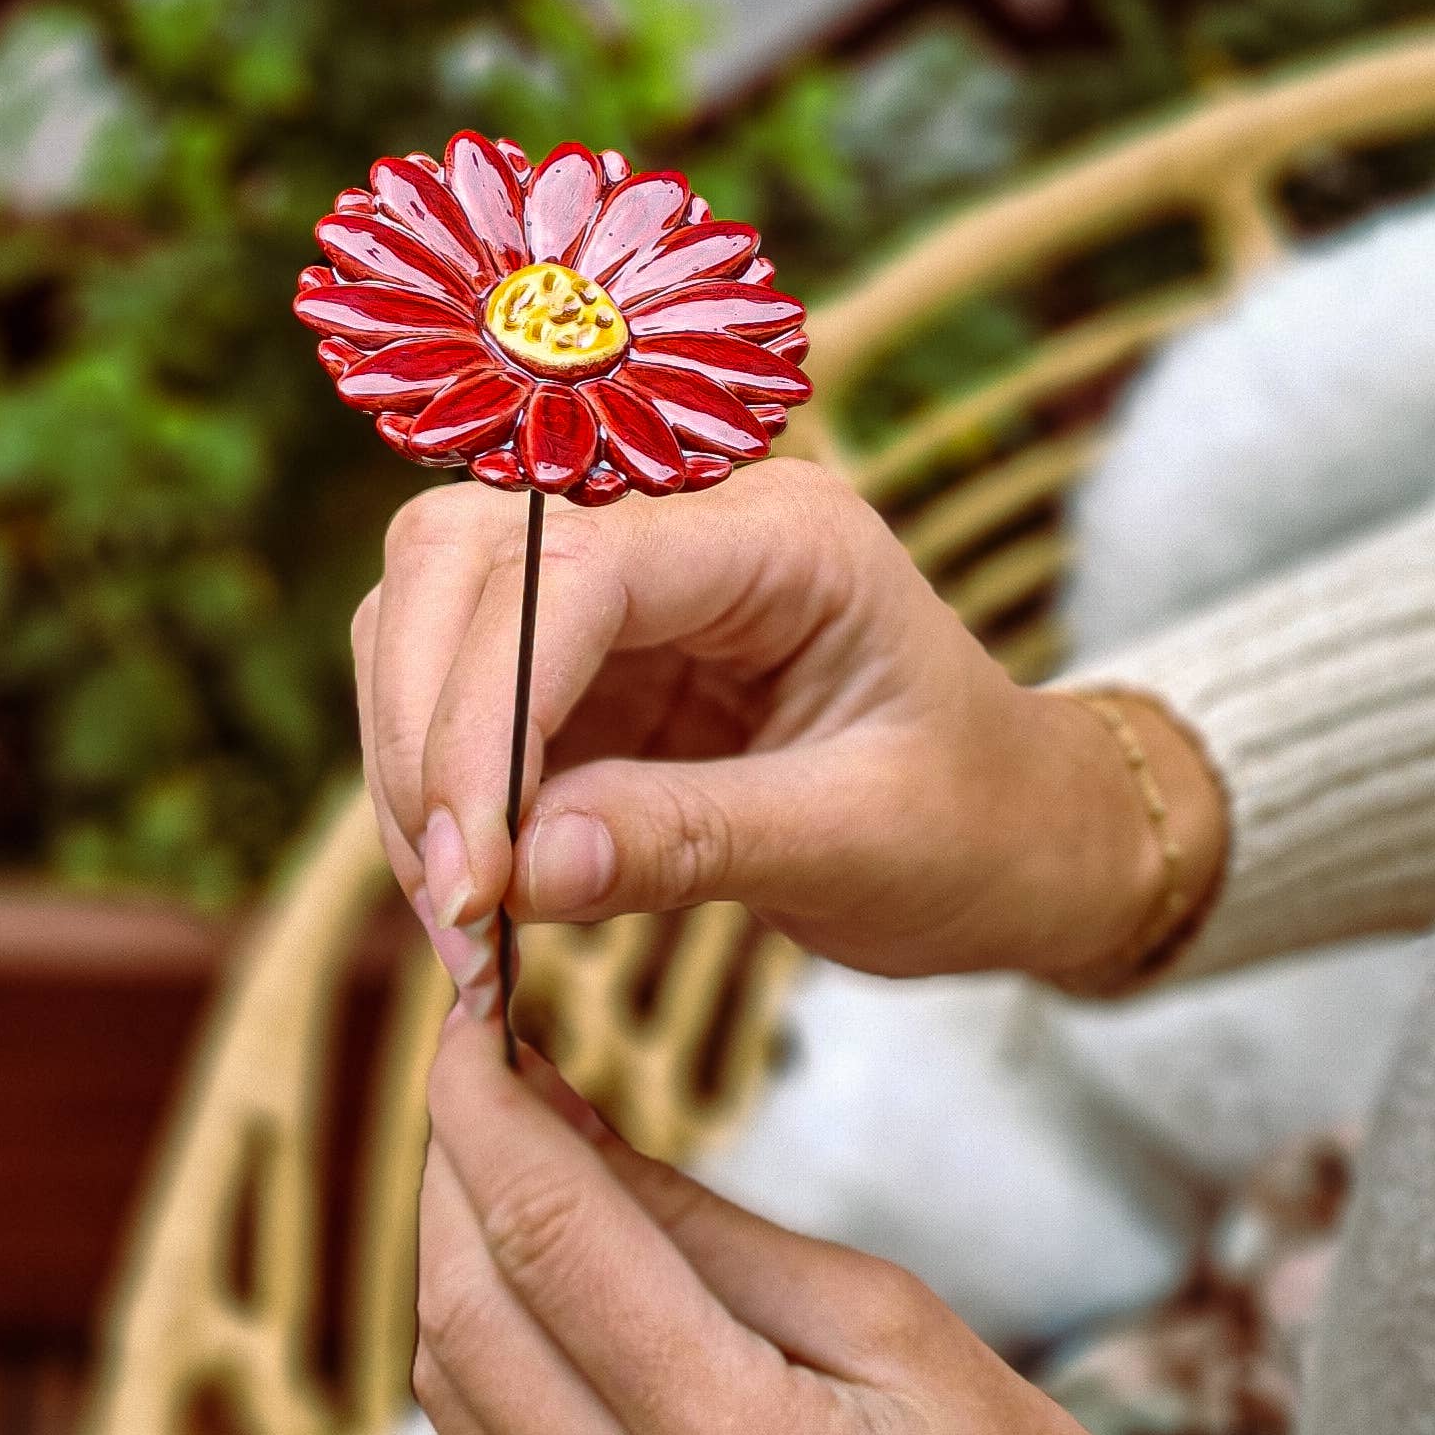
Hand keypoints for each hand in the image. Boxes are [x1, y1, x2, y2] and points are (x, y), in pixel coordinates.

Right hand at [353, 461, 1222, 999]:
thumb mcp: (860, 846)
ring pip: (430, 603)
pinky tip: (477, 891)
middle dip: (424, 723)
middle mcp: (686, 520)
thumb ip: (687, 842)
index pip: (577, 566)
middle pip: (463, 550)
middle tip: (453, 901)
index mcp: (785, 535)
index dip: (489, 708)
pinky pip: (452, 684)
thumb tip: (514, 875)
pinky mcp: (584, 652)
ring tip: (462, 914)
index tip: (472, 871)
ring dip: (413, 755)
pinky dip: (436, 785)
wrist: (1021, 837)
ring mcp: (625, 578)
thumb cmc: (977, 828)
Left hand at [413, 1019, 1188, 1434]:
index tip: (465, 1014)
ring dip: (459, 1273)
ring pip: (460, 1414)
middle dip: (455, 1176)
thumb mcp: (896, 1325)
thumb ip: (703, 1227)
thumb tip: (551, 1117)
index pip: (552, 1245)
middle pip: (470, 1328)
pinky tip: (541, 1312)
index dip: (484, 1112)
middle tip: (476, 1075)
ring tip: (502, 1171)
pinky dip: (499, 1384)